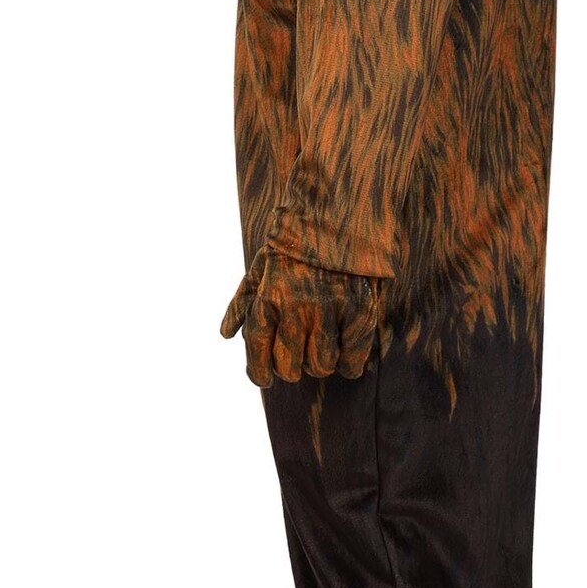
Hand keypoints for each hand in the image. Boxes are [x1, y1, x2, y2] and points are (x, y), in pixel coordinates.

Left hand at [220, 244, 388, 386]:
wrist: (338, 210)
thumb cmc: (295, 242)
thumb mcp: (261, 265)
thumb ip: (242, 302)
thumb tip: (226, 335)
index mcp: (268, 297)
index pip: (258, 353)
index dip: (259, 373)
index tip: (264, 377)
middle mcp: (296, 307)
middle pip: (289, 367)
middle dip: (290, 368)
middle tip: (296, 359)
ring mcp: (330, 309)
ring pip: (321, 366)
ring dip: (319, 364)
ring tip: (321, 350)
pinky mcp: (360, 310)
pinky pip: (353, 359)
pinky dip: (349, 363)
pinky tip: (345, 351)